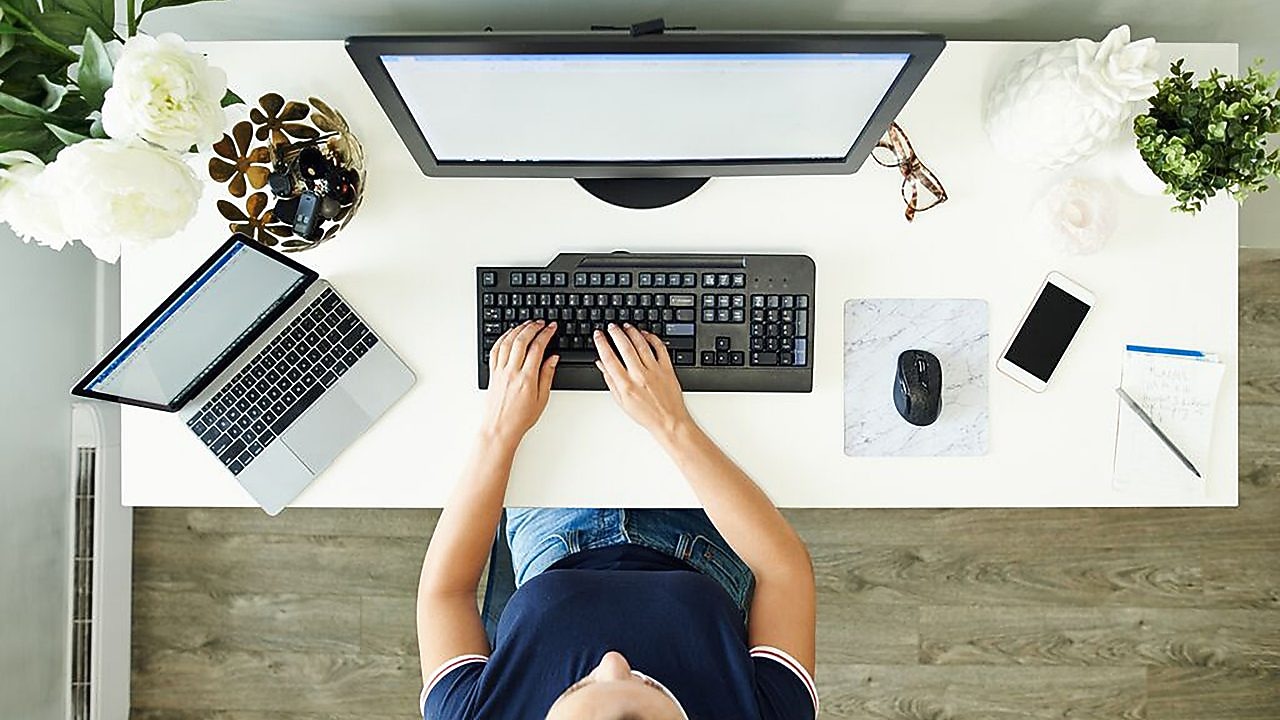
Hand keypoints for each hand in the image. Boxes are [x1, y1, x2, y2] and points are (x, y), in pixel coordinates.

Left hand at [482, 320, 557, 445]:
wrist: (499, 428)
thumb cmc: (520, 418)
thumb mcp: (542, 398)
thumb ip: (547, 375)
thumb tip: (553, 358)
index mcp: (527, 378)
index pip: (537, 348)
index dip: (545, 334)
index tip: (551, 327)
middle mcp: (512, 372)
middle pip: (521, 340)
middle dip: (532, 327)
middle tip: (540, 322)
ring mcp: (500, 371)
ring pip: (507, 342)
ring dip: (518, 329)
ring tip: (526, 324)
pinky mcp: (492, 373)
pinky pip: (495, 350)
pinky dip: (502, 339)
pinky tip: (509, 335)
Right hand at [593, 323, 693, 439]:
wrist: (669, 421)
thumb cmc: (646, 414)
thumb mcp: (621, 401)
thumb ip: (610, 380)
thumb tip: (601, 364)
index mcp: (626, 385)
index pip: (609, 358)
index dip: (602, 344)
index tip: (598, 335)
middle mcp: (639, 375)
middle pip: (625, 347)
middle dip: (616, 333)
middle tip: (611, 326)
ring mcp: (654, 370)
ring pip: (641, 344)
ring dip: (632, 332)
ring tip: (625, 326)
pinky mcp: (667, 368)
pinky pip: (659, 348)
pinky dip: (652, 338)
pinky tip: (645, 334)